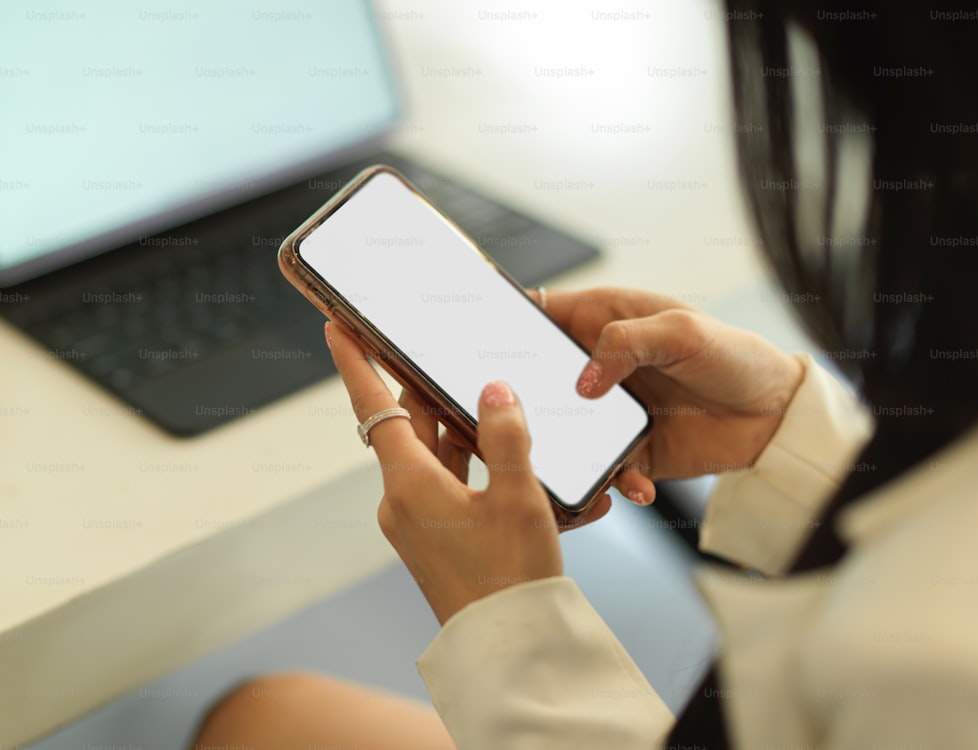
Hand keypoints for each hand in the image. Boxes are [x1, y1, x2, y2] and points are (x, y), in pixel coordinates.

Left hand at [324, 321, 609, 624]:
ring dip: (460, 431)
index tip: (337, 328)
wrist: (509, 648)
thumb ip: (506, 437)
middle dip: (427, 393)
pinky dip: (475, 468)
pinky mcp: (439, 539)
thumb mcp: (517, 497)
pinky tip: (511, 461)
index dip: (355, 364)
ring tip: (492, 406)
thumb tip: (494, 392)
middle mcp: (404, 501)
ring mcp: (419, 522)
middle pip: (409, 428)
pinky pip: (451, 486)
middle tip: (441, 357)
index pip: (374, 408)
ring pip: (435, 456)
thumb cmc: (509, 578)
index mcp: (409, 484)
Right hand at [535, 287, 805, 504]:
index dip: (513, 321)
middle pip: (541, 378)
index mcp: (607, 322)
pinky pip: (605, 469)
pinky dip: (613, 481)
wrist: (777, 416)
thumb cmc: (736, 356)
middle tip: (511, 412)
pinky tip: (637, 484)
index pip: (545, 313)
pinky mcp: (631, 451)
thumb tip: (583, 381)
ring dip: (562, 447)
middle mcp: (603, 366)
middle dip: (524, 396)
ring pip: (564, 430)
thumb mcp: (682, 331)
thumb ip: (625, 343)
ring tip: (567, 462)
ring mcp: (612, 411)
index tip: (487, 339)